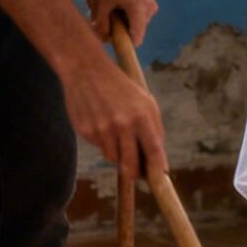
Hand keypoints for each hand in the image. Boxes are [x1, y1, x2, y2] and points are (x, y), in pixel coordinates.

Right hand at [60, 45, 168, 180]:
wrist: (86, 70)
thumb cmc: (121, 87)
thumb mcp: (145, 101)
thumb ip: (153, 128)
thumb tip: (156, 157)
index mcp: (141, 116)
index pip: (153, 151)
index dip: (157, 168)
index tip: (160, 177)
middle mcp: (121, 125)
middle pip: (130, 165)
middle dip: (135, 174)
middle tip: (138, 175)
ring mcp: (101, 130)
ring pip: (113, 158)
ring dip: (118, 154)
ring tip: (117, 134)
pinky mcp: (85, 131)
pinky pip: (99, 147)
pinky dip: (104, 142)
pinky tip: (102, 124)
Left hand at [85, 0, 157, 45]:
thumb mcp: (98, 2)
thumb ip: (100, 24)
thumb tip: (104, 39)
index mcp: (139, 11)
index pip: (135, 40)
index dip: (122, 45)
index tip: (110, 42)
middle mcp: (149, 9)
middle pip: (133, 31)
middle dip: (117, 28)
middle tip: (102, 15)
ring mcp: (149, 3)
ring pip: (132, 22)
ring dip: (119, 19)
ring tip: (107, 4)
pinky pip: (133, 13)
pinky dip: (122, 11)